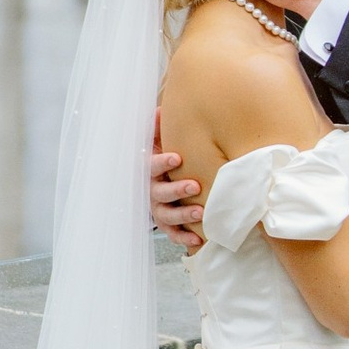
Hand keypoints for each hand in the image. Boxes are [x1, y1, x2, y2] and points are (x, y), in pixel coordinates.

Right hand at [149, 112, 203, 253]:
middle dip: (177, 190)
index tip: (177, 158)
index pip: (152, 166)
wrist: (152, 185)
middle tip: (195, 186)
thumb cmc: (159, 160)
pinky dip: (184, 238)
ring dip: (183, 215)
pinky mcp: (167, 226)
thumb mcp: (156, 143)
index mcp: (149, 170)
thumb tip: (161, 109)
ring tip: (200, 212)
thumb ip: (157, 128)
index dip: (163, 162)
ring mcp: (158, 210)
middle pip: (160, 193)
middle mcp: (151, 191)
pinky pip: (173, 234)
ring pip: (167, 215)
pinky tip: (197, 238)